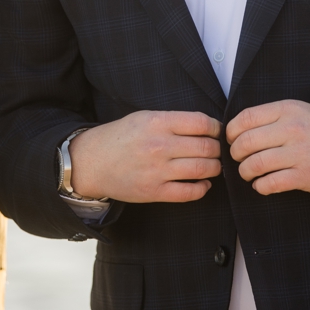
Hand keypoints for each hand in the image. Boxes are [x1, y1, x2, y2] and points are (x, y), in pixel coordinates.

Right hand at [69, 111, 221, 202]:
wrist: (91, 162)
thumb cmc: (122, 137)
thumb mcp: (146, 117)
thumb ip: (176, 120)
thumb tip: (210, 127)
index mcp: (158, 123)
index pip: (203, 123)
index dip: (217, 128)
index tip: (217, 132)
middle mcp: (159, 146)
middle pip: (207, 147)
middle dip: (218, 149)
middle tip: (218, 150)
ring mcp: (157, 171)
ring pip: (203, 169)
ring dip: (215, 167)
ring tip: (213, 165)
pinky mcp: (153, 192)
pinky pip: (189, 193)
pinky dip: (203, 188)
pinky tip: (204, 182)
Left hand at [227, 100, 309, 195]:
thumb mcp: (300, 111)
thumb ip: (272, 116)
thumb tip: (237, 129)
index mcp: (289, 110)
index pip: (246, 118)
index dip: (231, 131)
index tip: (232, 139)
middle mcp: (293, 129)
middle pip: (245, 143)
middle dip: (236, 154)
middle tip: (240, 158)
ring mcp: (299, 153)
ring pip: (254, 165)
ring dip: (245, 172)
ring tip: (250, 173)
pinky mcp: (305, 175)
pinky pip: (269, 184)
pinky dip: (260, 187)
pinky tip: (263, 184)